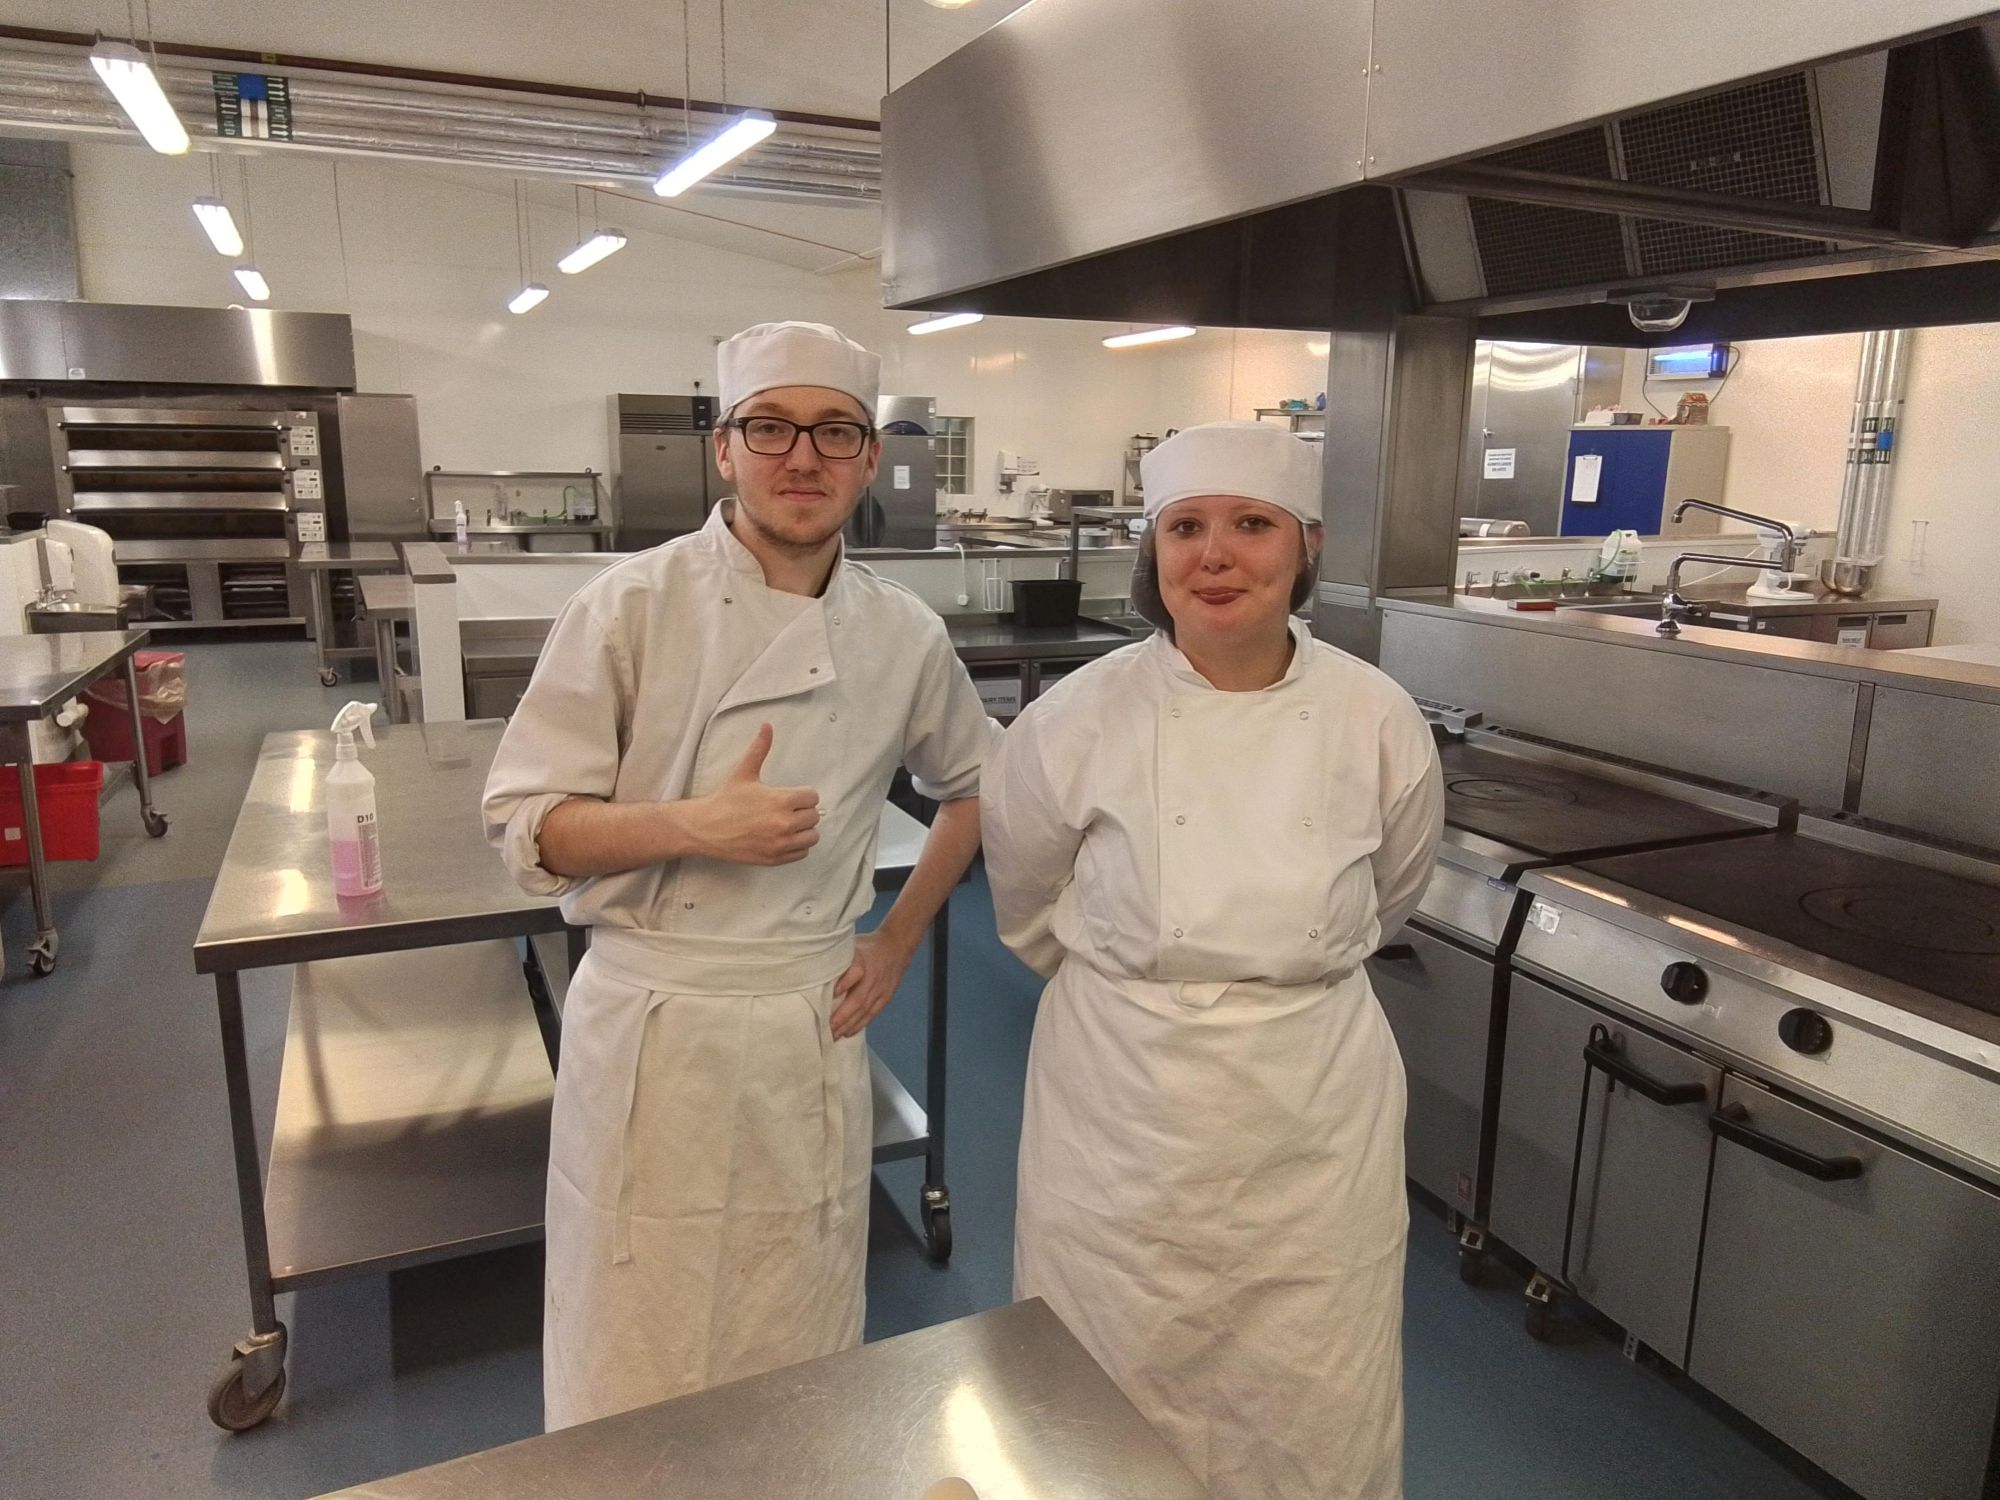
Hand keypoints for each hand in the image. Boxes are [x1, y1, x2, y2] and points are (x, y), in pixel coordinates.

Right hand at [682, 723, 821, 865]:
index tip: (792, 796)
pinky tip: (784, 837)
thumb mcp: (744, 772)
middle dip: (803, 812)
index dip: (803, 795)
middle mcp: (784, 823)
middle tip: (788, 810)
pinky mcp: (775, 858)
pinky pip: (801, 853)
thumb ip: (760, 749)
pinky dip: (797, 846)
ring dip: (804, 830)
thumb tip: (767, 726)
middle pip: (814, 817)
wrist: (706, 828)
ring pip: (812, 837)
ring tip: (789, 824)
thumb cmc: (726, 800)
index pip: (812, 797)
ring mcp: (780, 843)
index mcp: (780, 800)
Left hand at [829, 929, 916, 1038]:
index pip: (855, 972)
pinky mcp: (886, 997)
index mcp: (863, 960)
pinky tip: (848, 1033)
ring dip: (849, 1024)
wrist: (896, 947)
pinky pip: (872, 1013)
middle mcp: (873, 976)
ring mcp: (881, 989)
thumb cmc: (867, 946)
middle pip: (859, 998)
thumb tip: (815, 971)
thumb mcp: (852, 944)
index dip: (845, 983)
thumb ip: (839, 958)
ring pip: (865, 1009)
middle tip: (827, 1028)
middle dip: (843, 1015)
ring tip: (834, 1036)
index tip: (833, 994)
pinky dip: (860, 1024)